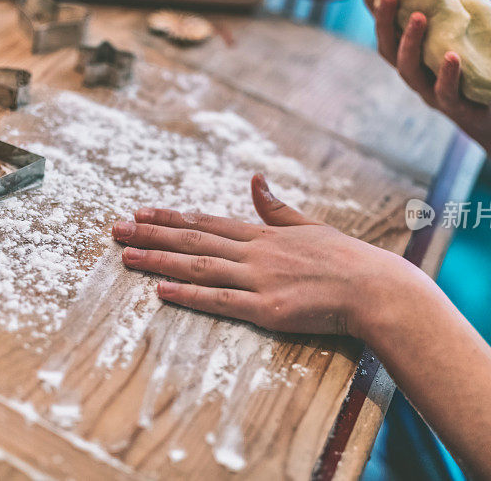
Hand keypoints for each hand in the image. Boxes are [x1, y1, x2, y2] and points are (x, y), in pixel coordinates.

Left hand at [111, 174, 424, 336]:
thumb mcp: (309, 225)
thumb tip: (256, 179)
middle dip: (151, 233)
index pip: (207, 221)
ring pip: (199, 265)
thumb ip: (276, 208)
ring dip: (159, 259)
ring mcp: (258, 280)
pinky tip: (160, 289)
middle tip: (116, 229)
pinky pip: (219, 300)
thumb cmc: (345, 259)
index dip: (170, 217)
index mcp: (263, 235)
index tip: (141, 211)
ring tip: (126, 255)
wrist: (374, 289)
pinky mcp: (266, 310)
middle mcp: (254, 253)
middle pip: (194, 239)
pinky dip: (188, 293)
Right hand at [358, 0, 490, 164]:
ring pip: (410, 72)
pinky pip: (447, 93)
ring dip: (411, 43)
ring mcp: (432, 94)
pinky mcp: (457, 109)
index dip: (374, 9)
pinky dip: (447, 74)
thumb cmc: (478, 74)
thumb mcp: (461, 41)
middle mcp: (416, 77)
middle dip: (386, 22)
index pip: (387, 31)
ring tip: (420, 18)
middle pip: (390, 51)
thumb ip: (446, 19)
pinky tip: (451, 56)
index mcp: (414, 59)